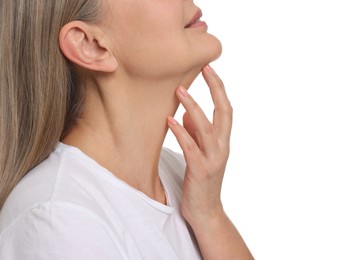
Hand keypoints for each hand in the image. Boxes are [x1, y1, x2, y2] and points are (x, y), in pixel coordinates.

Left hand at [167, 65, 232, 227]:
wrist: (206, 212)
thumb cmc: (202, 180)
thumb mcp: (201, 153)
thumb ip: (197, 133)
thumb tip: (186, 114)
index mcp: (224, 141)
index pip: (226, 109)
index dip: (219, 88)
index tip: (210, 68)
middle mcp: (222, 147)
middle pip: (224, 112)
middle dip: (215, 89)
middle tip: (204, 68)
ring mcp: (213, 159)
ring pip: (206, 127)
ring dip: (193, 107)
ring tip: (179, 90)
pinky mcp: (200, 170)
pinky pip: (190, 147)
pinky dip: (180, 132)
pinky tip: (169, 120)